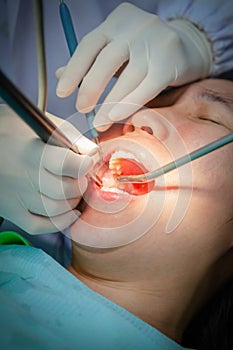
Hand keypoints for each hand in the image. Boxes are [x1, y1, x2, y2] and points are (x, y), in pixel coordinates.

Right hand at [0, 105, 97, 233]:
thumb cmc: (14, 131)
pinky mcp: (10, 209)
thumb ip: (70, 137)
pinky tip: (69, 212)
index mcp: (32, 152)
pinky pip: (38, 226)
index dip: (83, 165)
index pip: (65, 164)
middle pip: (64, 191)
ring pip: (55, 210)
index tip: (87, 162)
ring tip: (74, 191)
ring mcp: (15, 196)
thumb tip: (93, 154)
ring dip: (73, 203)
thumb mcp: (42, 124)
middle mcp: (23, 176)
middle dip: (81, 185)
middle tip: (81, 177)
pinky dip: (58, 223)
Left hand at [56, 2, 211, 130]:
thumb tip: (59, 76)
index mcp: (116, 22)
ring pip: (128, 76)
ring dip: (110, 103)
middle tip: (82, 109)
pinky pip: (147, 86)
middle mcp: (135, 26)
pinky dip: (130, 102)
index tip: (61, 93)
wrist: (188, 46)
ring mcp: (156, 40)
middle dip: (90, 88)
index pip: (89, 45)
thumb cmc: (145, 52)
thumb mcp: (116, 52)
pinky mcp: (171, 59)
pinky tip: (116, 116)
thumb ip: (89, 62)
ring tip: (99, 122)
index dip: (73, 70)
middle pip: (107, 60)